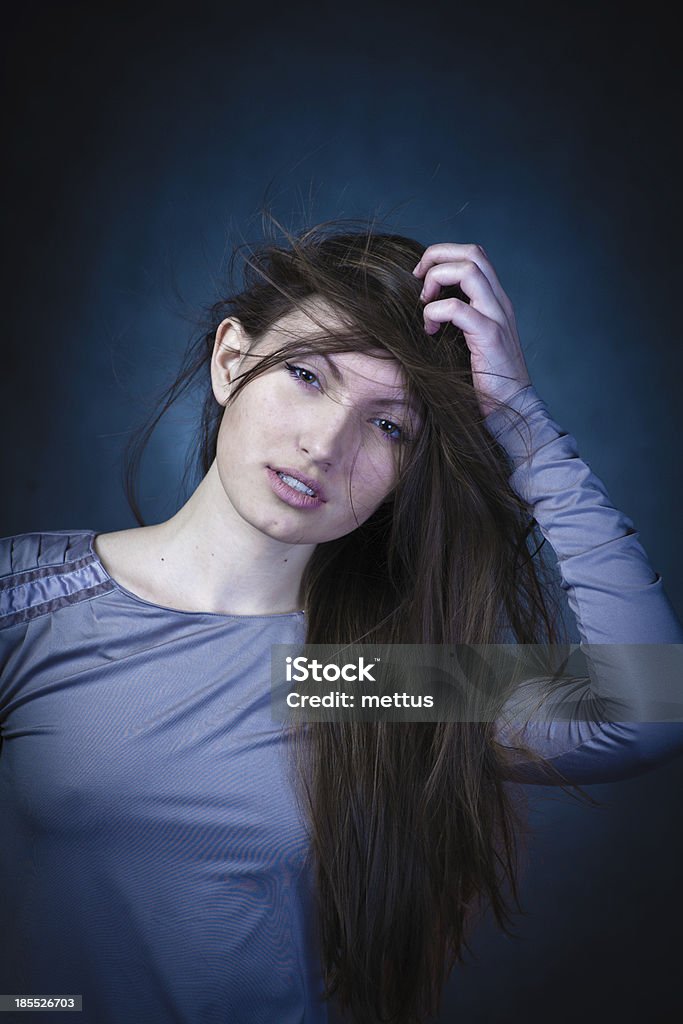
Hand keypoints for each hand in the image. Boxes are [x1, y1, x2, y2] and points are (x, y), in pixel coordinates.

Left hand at [412, 243, 531, 417]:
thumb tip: (423, 305)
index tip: (421, 277)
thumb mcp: (470, 340)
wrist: (511, 408)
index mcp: (495, 300)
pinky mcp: (490, 336)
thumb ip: (457, 320)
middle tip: (418, 281)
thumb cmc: (485, 379)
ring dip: (437, 280)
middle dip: (437, 257)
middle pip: (472, 253)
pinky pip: (458, 309)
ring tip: (424, 305)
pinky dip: (435, 313)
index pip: (474, 255)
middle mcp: (499, 302)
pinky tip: (430, 331)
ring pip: (468, 270)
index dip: (444, 255)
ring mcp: (497, 317)